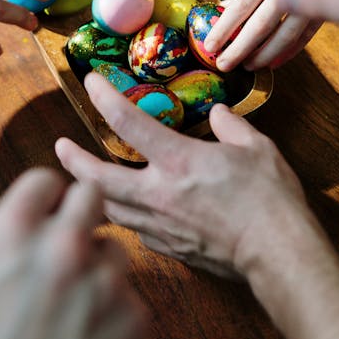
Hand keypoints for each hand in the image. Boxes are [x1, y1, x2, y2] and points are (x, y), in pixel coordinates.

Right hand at [0, 168, 145, 338]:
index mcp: (15, 232)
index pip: (47, 179)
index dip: (43, 196)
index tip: (44, 211)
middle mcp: (64, 245)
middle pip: (91, 196)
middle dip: (79, 212)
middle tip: (67, 241)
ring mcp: (104, 280)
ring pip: (113, 248)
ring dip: (97, 265)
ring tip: (73, 302)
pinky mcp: (132, 316)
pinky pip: (129, 295)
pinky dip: (111, 310)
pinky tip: (87, 335)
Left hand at [56, 73, 306, 277]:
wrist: (279, 256)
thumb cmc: (269, 200)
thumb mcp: (256, 148)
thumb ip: (231, 127)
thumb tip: (218, 115)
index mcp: (177, 161)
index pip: (127, 122)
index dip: (103, 98)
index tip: (89, 82)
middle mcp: (158, 193)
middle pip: (97, 178)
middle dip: (73, 161)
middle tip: (59, 147)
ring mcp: (159, 225)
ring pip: (109, 210)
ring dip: (91, 193)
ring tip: (82, 182)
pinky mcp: (168, 249)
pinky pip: (135, 231)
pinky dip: (125, 219)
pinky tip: (129, 213)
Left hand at [204, 0, 338, 70]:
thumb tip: (224, 3)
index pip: (243, 2)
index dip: (225, 26)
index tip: (210, 44)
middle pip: (261, 22)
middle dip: (239, 48)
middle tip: (223, 64)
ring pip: (286, 32)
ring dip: (264, 53)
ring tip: (247, 65)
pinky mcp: (330, 0)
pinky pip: (308, 32)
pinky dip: (291, 49)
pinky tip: (275, 61)